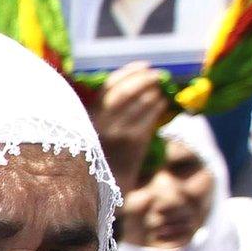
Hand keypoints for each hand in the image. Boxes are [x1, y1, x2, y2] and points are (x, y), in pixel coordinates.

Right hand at [89, 62, 169, 191]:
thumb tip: (136, 81)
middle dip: (145, 78)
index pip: (108, 86)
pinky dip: (159, 107)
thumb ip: (107, 109)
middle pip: (125, 91)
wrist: (105, 185)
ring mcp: (117, 133)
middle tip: (158, 74)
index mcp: (88, 115)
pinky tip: (162, 104)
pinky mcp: (133, 143)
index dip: (128, 72)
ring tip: (161, 90)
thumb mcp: (96, 127)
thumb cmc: (103, 152)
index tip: (144, 65)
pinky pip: (150, 118)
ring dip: (155, 92)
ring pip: (141, 102)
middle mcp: (100, 123)